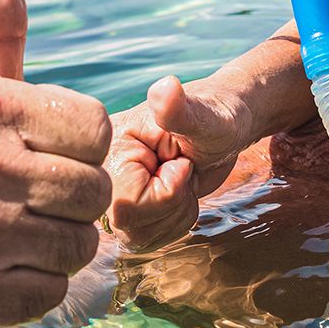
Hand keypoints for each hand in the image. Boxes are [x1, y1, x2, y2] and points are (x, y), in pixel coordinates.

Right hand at [0, 0, 111, 327]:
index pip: (97, 129)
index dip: (75, 154)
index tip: (30, 162)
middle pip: (96, 193)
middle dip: (66, 211)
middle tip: (13, 212)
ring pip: (81, 246)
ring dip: (51, 255)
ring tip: (1, 244)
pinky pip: (53, 293)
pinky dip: (30, 295)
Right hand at [105, 74, 253, 251]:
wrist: (224, 127)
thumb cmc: (217, 118)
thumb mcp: (205, 117)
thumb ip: (180, 110)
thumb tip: (165, 87)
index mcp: (109, 146)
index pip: (126, 203)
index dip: (166, 192)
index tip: (181, 162)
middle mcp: (104, 171)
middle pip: (129, 225)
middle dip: (171, 204)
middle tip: (183, 170)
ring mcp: (113, 193)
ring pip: (138, 237)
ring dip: (175, 215)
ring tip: (182, 180)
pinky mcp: (127, 210)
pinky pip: (147, 240)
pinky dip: (174, 222)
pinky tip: (179, 193)